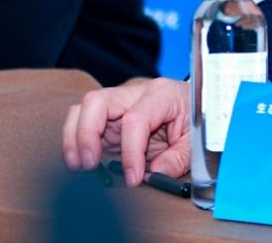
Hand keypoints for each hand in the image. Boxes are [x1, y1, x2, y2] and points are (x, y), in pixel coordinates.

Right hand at [62, 77, 190, 186]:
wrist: (196, 106)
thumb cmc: (195, 119)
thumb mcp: (196, 140)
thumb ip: (178, 157)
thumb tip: (156, 173)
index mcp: (162, 94)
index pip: (136, 119)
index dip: (131, 151)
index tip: (133, 178)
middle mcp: (135, 93)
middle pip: (97, 101)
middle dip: (86, 134)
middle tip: (89, 165)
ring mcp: (119, 103)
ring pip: (83, 109)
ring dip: (75, 138)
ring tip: (79, 166)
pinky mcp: (109, 117)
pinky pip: (82, 122)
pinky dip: (76, 142)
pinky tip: (80, 162)